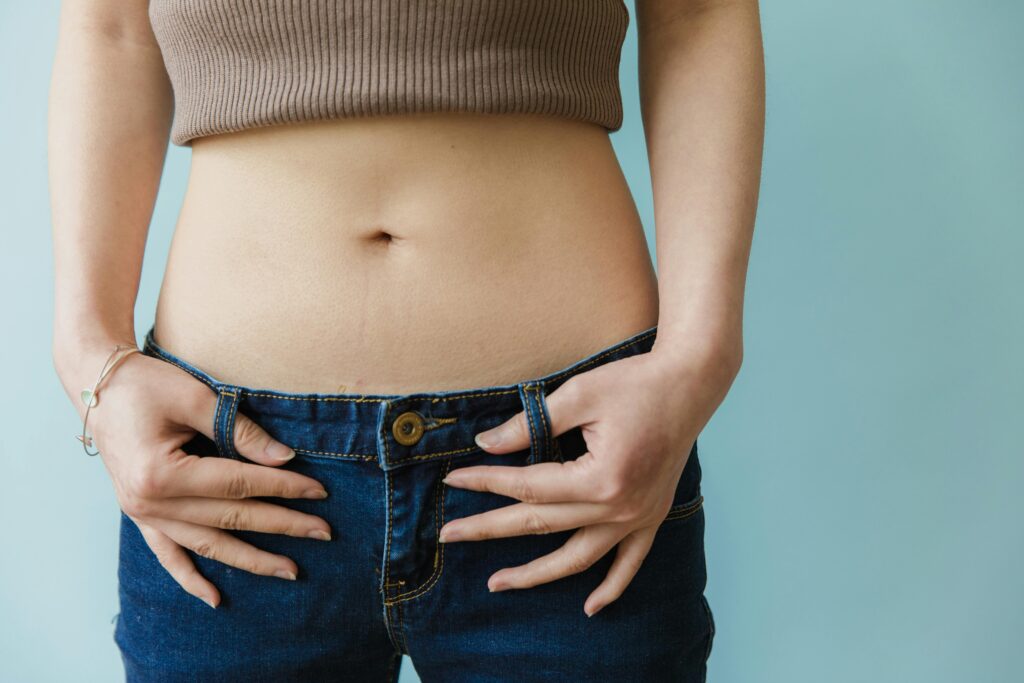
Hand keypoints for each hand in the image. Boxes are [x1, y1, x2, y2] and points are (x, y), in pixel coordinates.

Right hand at [72, 350, 332, 608]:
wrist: (98, 385)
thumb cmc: (147, 384)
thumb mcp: (196, 398)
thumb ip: (241, 431)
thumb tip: (285, 459)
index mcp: (162, 473)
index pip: (239, 485)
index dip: (284, 487)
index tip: (320, 493)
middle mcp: (150, 502)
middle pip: (230, 519)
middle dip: (282, 526)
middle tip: (324, 533)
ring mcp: (141, 514)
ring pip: (206, 545)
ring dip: (250, 560)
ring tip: (290, 570)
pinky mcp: (139, 515)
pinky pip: (167, 555)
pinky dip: (191, 579)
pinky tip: (216, 598)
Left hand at [437, 339, 738, 616]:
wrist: (690, 384)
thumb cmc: (634, 382)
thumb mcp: (578, 395)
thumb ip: (530, 424)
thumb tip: (485, 446)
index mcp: (601, 477)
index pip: (528, 487)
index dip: (486, 483)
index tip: (452, 480)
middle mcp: (620, 506)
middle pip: (542, 526)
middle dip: (490, 529)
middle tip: (449, 535)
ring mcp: (639, 516)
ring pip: (580, 558)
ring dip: (537, 574)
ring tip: (498, 582)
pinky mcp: (652, 515)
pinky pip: (629, 562)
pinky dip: (611, 587)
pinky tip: (590, 607)